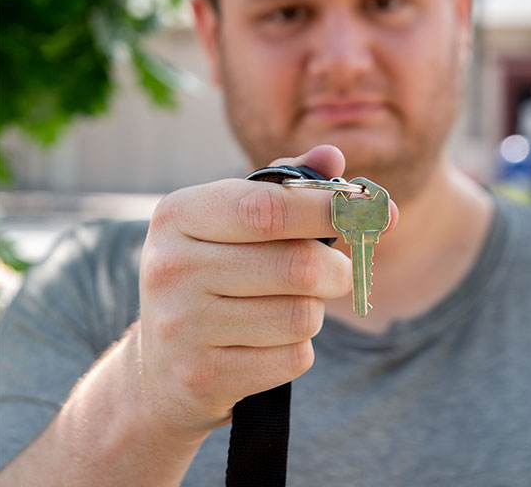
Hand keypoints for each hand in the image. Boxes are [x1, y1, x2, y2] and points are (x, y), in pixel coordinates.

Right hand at [137, 145, 369, 440]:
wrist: (160, 365)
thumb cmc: (212, 273)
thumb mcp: (233, 220)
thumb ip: (285, 186)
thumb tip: (333, 156)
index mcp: (178, 214)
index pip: (270, 208)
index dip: (328, 210)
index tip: (371, 210)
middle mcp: (170, 266)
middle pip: (297, 265)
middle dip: (337, 270)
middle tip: (340, 271)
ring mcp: (180, 325)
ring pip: (301, 316)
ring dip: (315, 311)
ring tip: (290, 305)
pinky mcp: (201, 375)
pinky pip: (292, 358)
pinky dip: (299, 349)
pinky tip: (270, 341)